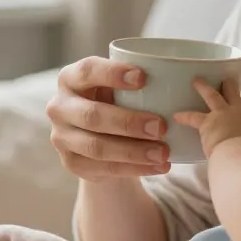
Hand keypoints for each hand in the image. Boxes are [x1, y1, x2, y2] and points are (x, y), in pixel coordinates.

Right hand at [46, 57, 170, 181]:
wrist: (97, 134)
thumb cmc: (114, 99)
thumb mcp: (118, 86)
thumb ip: (136, 81)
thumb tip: (181, 75)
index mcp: (70, 78)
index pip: (87, 71)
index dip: (113, 73)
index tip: (144, 77)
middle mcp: (59, 106)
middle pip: (92, 115)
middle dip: (129, 122)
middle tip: (162, 126)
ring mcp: (61, 137)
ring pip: (97, 147)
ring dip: (134, 152)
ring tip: (164, 153)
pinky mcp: (71, 163)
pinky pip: (103, 169)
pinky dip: (134, 169)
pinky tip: (158, 167)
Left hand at [174, 77, 240, 157]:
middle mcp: (239, 110)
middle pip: (233, 91)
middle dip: (229, 83)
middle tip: (226, 79)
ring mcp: (223, 114)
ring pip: (212, 96)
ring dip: (203, 87)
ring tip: (196, 80)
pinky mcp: (208, 123)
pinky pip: (193, 117)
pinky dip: (184, 116)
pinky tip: (176, 115)